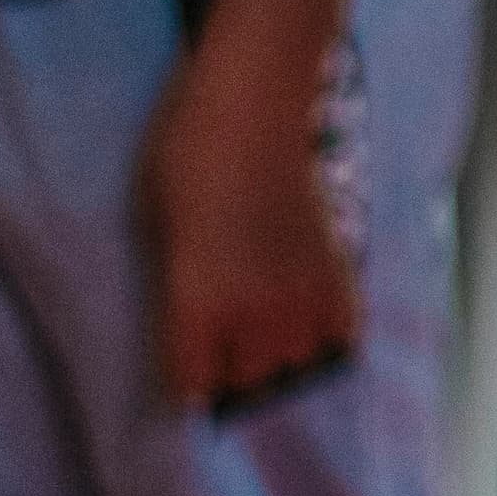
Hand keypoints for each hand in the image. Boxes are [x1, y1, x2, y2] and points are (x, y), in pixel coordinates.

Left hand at [140, 32, 360, 410]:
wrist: (252, 108)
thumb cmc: (183, 161)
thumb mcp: (152, 233)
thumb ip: (173, 292)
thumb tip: (187, 330)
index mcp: (200, 306)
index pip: (194, 385)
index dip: (187, 387)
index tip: (186, 381)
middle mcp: (258, 312)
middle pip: (253, 383)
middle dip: (236, 378)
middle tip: (224, 358)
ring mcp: (305, 291)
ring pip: (302, 363)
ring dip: (283, 360)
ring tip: (267, 343)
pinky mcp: (337, 267)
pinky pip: (344, 333)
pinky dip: (329, 337)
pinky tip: (308, 324)